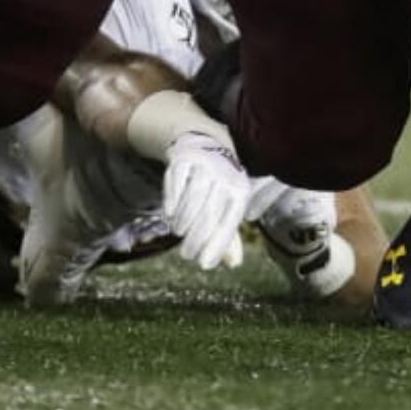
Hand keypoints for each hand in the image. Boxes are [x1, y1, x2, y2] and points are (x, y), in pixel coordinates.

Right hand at [164, 129, 248, 270]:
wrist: (205, 145)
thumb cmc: (218, 185)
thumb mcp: (227, 205)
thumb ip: (228, 235)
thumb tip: (233, 263)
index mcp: (240, 189)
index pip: (230, 220)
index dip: (218, 245)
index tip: (205, 264)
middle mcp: (225, 176)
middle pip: (209, 213)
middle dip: (196, 239)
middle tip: (187, 254)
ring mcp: (205, 165)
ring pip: (192, 199)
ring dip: (183, 221)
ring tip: (179, 232)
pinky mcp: (184, 159)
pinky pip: (177, 183)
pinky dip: (172, 202)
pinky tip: (170, 214)